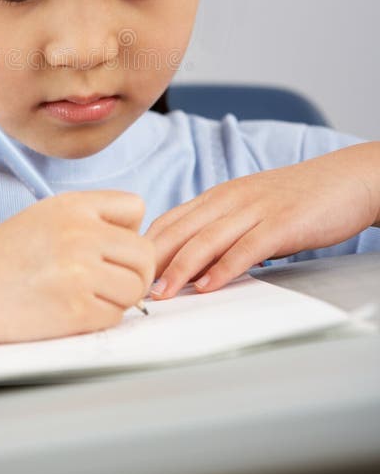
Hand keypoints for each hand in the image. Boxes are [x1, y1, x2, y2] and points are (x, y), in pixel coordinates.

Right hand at [0, 190, 155, 344]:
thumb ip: (93, 218)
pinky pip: (115, 316)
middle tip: (108, 279)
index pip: (135, 207)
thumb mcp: (47, 215)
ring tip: (86, 294)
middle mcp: (80, 234)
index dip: (129, 230)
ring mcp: (80, 272)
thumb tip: (138, 241)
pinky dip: (100, 318)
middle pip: (144, 254)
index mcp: (74, 205)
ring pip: (135, 288)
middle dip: (133, 271)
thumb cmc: (6, 255)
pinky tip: (72, 310)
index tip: (112, 246)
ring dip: (118, 297)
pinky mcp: (76, 311)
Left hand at [144, 145, 378, 298]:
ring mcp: (255, 209)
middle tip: (131, 287)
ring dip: (179, 269)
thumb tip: (193, 264)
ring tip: (161, 294)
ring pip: (206, 239)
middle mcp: (231, 198)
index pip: (171, 220)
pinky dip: (223, 269)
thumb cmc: (298, 199)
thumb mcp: (251, 211)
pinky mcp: (281, 223)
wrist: (346, 180)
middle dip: (152, 260)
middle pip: (180, 229)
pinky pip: (245, 248)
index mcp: (220, 195)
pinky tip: (207, 286)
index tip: (126, 269)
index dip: (146, 246)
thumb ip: (223, 231)